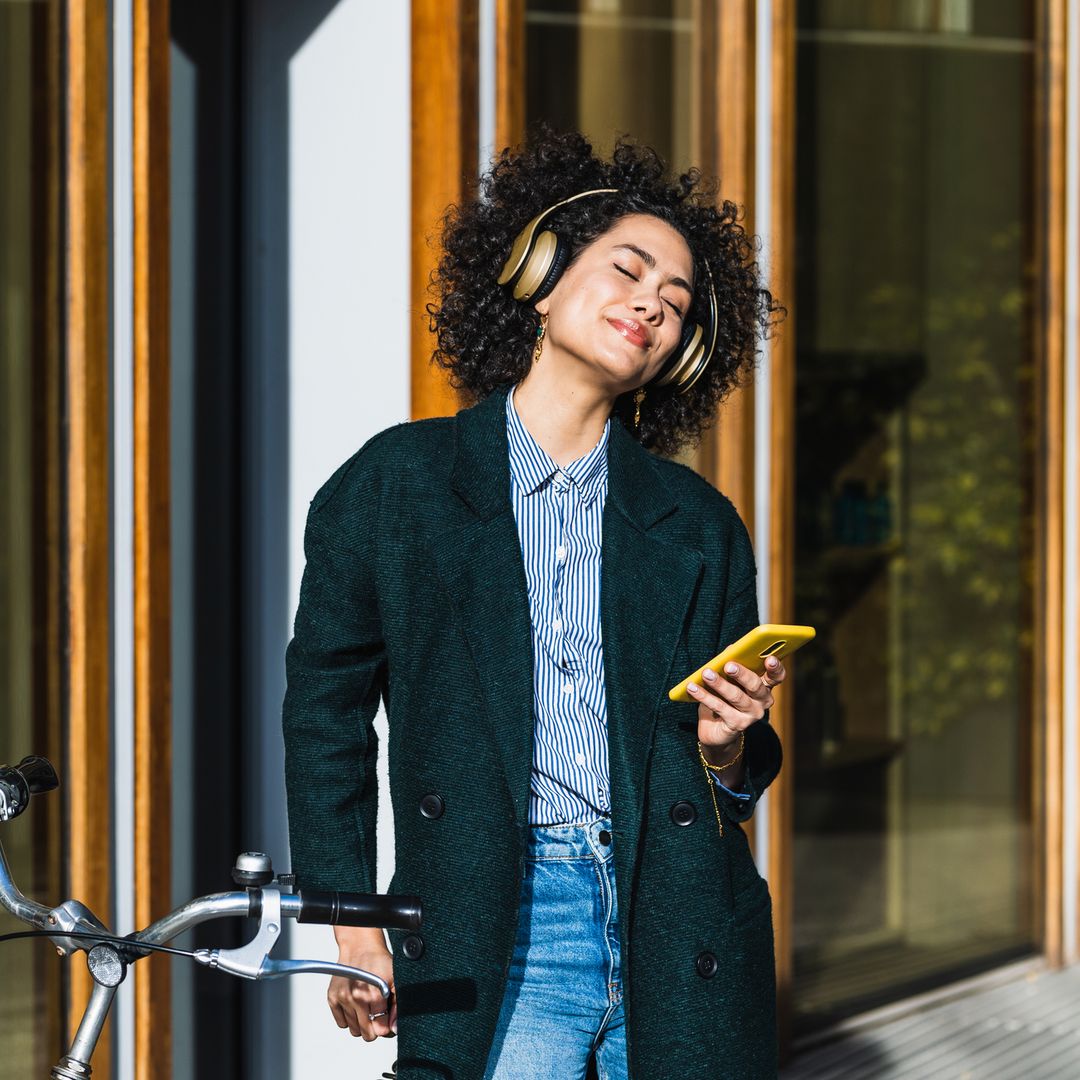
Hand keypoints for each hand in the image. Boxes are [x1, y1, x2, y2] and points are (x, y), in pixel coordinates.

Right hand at [328, 926, 396, 1040]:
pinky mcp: (332, 998)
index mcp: (374, 994)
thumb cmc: (379, 963)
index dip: (386, 1026)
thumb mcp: (396, 981)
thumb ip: (398, 1007)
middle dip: (374, 1026)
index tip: (387, 1017)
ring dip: (361, 1022)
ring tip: (367, 1006)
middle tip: (377, 1012)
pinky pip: (342, 1023)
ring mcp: (343, 998)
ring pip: (354, 1031)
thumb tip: (394, 1029)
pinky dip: (349, 1018)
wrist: (360, 947)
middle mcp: (357, 998)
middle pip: (367, 1034)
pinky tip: (355, 1004)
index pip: (381, 1030)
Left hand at [688, 654, 785, 757]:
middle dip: (742, 674)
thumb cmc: (725, 698)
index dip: (775, 667)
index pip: (776, 676)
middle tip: (728, 665)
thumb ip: (732, 663)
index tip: (769, 658)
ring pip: (736, 697)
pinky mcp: (737, 725)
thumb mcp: (729, 679)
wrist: (717, 730)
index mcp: (765, 686)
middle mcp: (763, 702)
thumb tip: (731, 648)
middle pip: (755, 686)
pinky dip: (704, 696)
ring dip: (719, 684)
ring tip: (706, 673)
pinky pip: (719, 707)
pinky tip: (692, 687)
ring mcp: (751, 715)